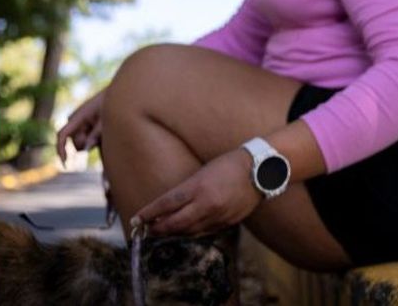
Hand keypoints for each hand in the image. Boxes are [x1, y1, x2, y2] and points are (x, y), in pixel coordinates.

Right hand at [55, 89, 105, 165]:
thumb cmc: (110, 106)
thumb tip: (86, 148)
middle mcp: (73, 120)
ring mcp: (77, 124)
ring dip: (92, 142)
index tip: (65, 162)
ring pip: (80, 144)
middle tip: (103, 135)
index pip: (62, 134)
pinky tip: (101, 131)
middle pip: (76, 144)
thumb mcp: (106, 120)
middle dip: (87, 145)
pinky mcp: (81, 126)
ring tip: (104, 130)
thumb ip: (96, 134)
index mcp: (78, 117)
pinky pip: (84, 139)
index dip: (61, 149)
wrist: (115, 96)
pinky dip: (92, 139)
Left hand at [134, 150, 261, 236]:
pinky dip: (191, 231)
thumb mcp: (202, 173)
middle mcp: (207, 204)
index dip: (149, 213)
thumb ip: (186, 191)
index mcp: (199, 187)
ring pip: (189, 231)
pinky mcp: (228, 222)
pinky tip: (185, 229)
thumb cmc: (229, 165)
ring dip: (173, 232)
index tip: (136, 218)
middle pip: (175, 223)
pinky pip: (204, 231)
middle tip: (147, 229)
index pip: (166, 204)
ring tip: (163, 230)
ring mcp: (218, 215)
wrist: (261, 171)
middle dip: (158, 228)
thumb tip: (167, 207)